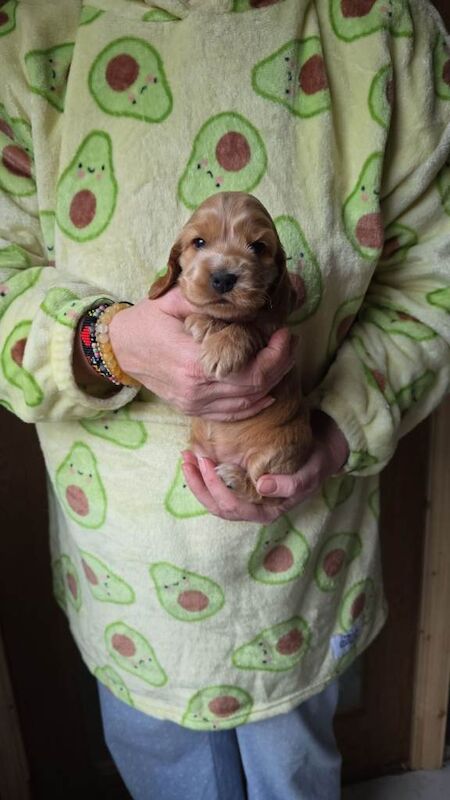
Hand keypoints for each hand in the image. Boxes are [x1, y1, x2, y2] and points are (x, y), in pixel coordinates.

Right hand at [109, 287, 295, 421]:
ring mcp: (194, 403)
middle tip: (289, 342)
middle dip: (281, 366)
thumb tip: (248, 296)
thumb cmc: (148, 320)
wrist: (119, 348)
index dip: (278, 355)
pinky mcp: (191, 409)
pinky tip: (267, 388)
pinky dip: (253, 402)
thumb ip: (211, 299)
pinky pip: (231, 413)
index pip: (252, 371)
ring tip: (281, 358)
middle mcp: (197, 389)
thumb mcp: (176, 299)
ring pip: (247, 404)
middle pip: (256, 390)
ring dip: (271, 383)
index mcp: (195, 362)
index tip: (286, 333)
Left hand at [181, 411, 348, 521]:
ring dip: (196, 481)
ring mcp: (246, 500)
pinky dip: (204, 476)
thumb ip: (290, 484)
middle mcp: (253, 509)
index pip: (233, 507)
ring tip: (186, 457)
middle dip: (198, 485)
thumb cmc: (314, 466)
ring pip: (213, 500)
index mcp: (266, 511)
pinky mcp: (242, 487)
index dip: (215, 487)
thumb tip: (262, 486)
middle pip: (217, 507)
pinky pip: (217, 488)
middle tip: (187, 458)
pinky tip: (197, 458)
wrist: (319, 456)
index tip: (207, 461)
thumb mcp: (308, 475)